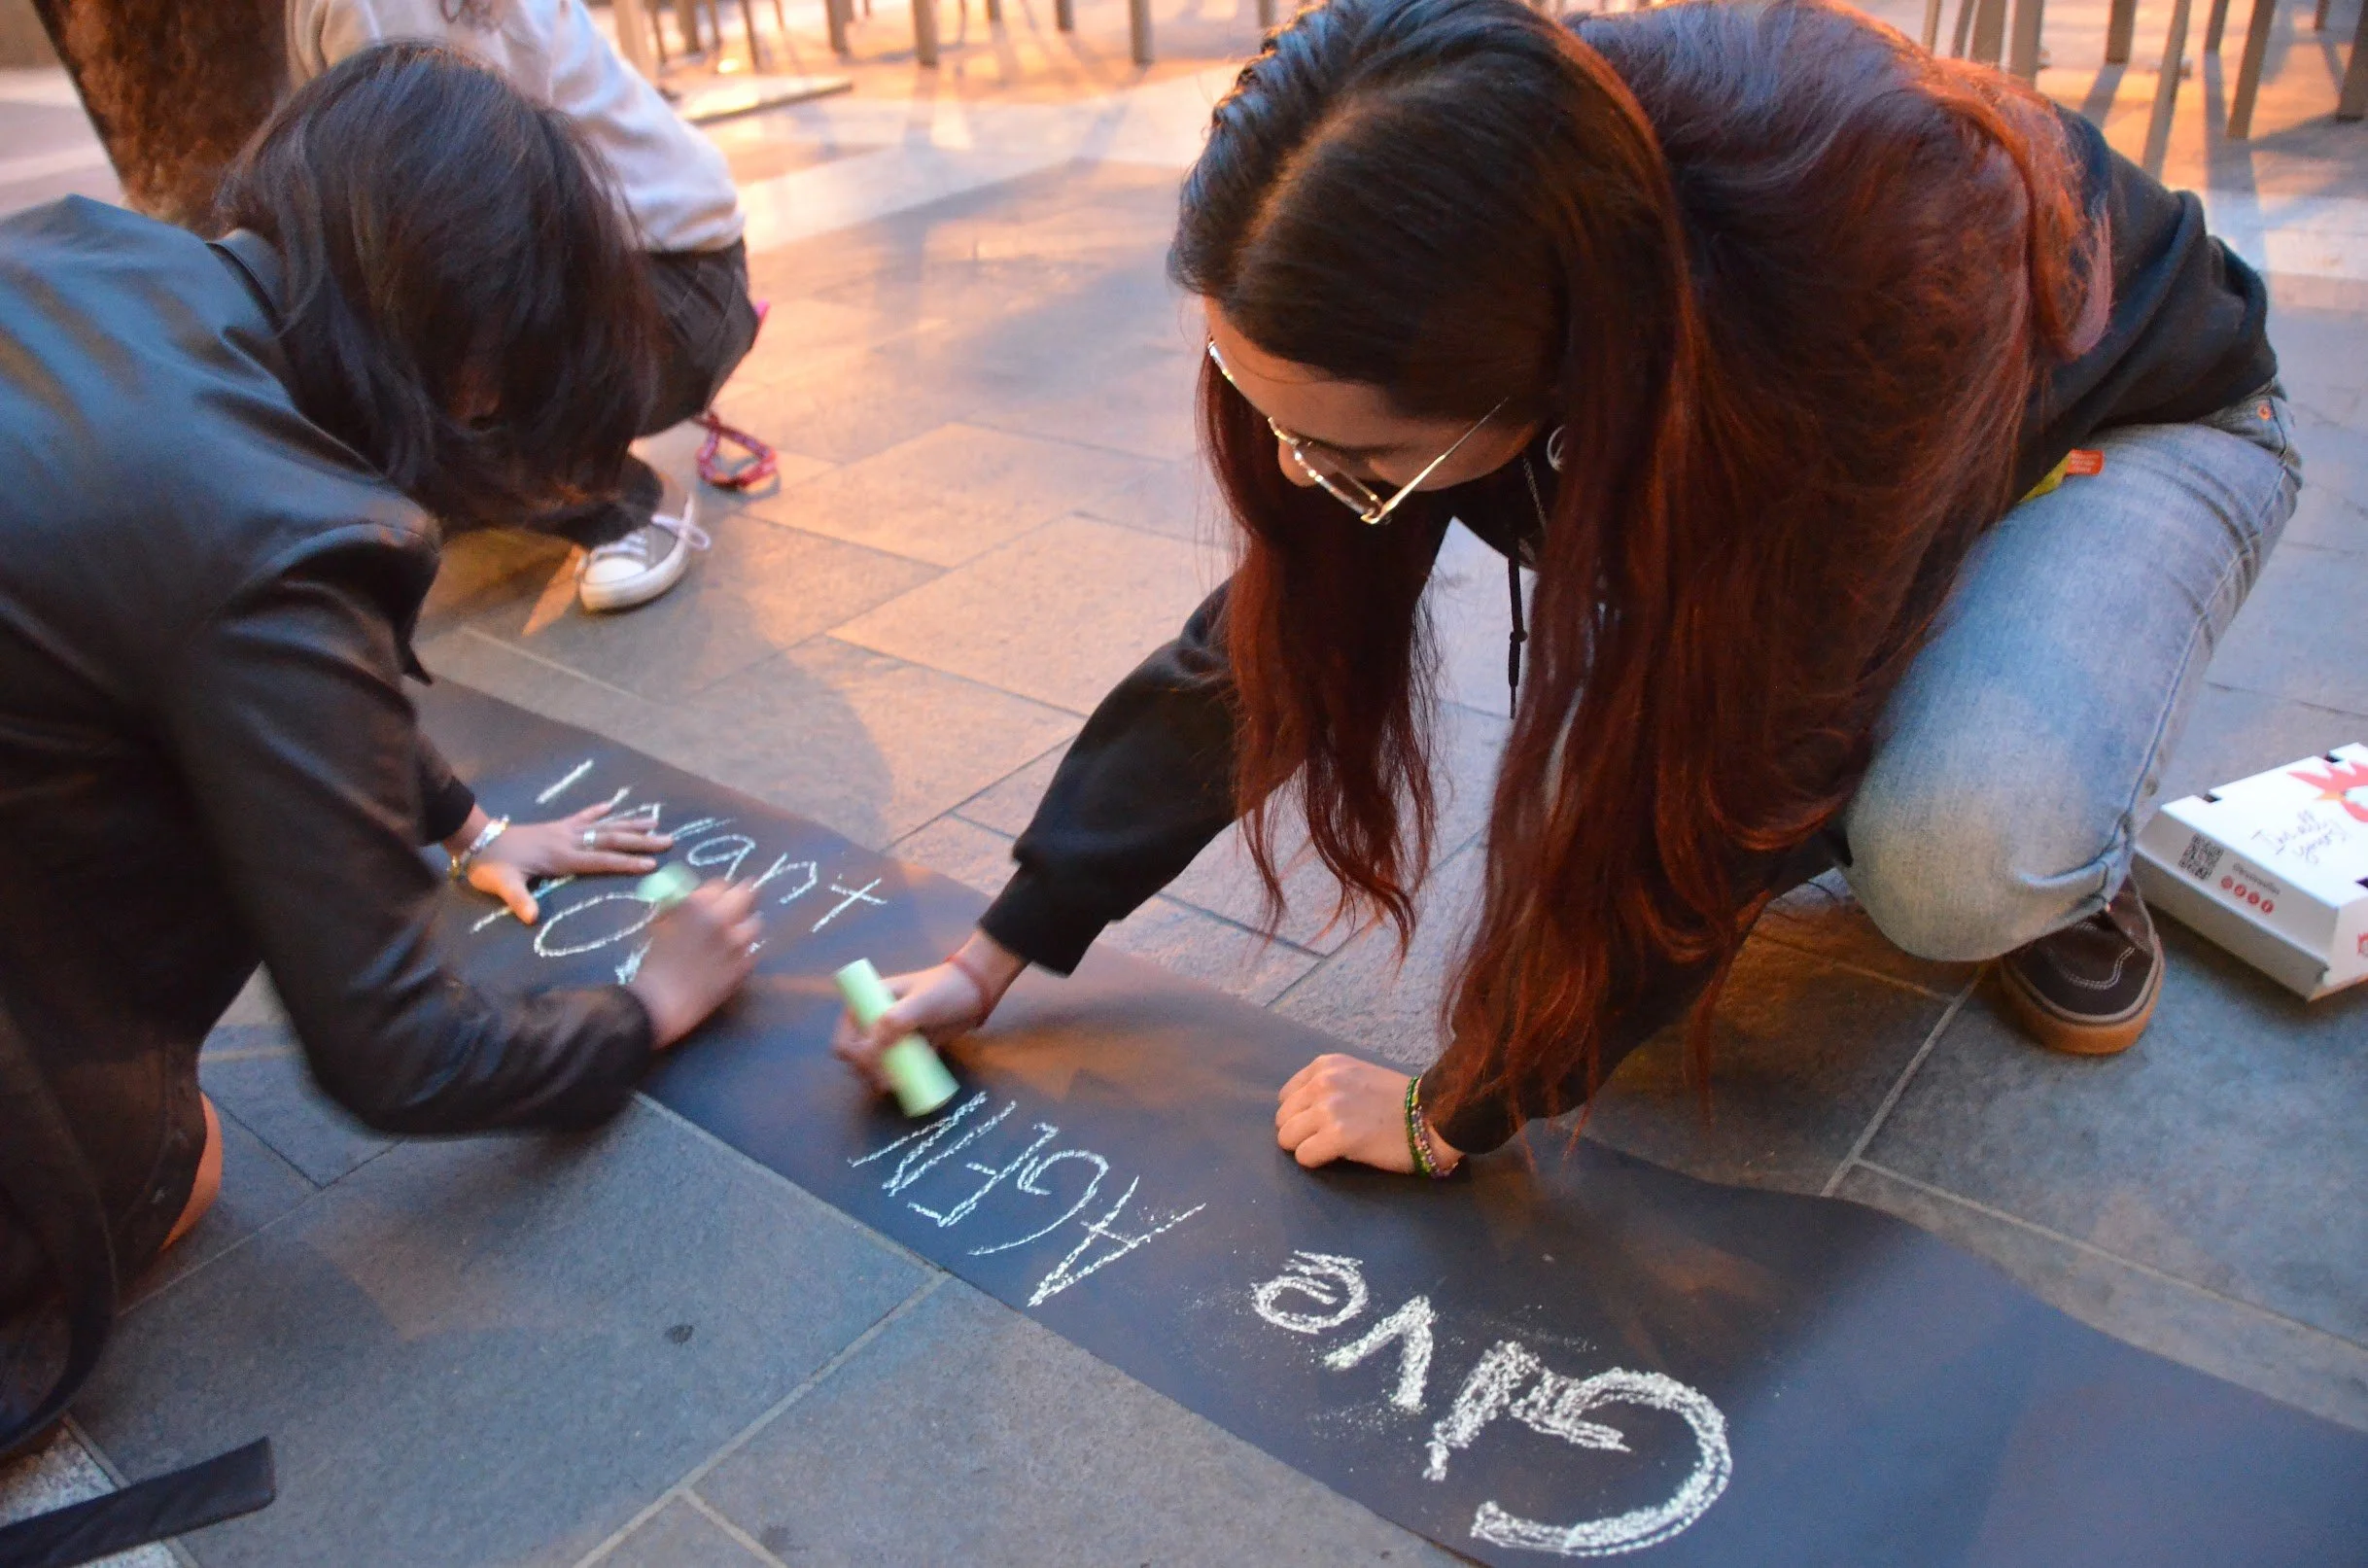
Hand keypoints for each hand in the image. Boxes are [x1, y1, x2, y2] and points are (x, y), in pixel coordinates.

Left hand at [454, 803, 673, 923]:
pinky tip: (611, 805)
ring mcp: (562, 831)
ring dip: (629, 823)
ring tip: (655, 820)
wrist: (475, 839)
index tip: (652, 864)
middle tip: (669, 840)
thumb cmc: (491, 865)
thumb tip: (531, 918)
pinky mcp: (555, 826)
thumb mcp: (502, 884)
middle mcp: (567, 840)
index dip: (626, 862)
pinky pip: (581, 817)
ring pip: (603, 826)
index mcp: (560, 856)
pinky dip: (597, 811)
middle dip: (641, 841)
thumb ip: (518, 899)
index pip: (600, 860)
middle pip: (610, 839)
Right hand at [626, 879, 760, 1047]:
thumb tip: (693, 895)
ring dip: (746, 926)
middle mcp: (719, 919)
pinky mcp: (743, 966)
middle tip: (743, 902)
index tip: (723, 895)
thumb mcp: (661, 926)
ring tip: (737, 934)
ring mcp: (735, 943)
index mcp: (696, 906)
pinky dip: (746, 952)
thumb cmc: (654, 964)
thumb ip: (680, 907)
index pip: (721, 885)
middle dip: (743, 897)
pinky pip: (754, 951)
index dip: (722, 891)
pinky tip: (734, 958)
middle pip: (745, 896)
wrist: (660, 1001)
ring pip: (754, 924)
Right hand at [832, 931, 1023, 1091]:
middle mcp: (874, 1020)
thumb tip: (869, 1052)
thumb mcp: (920, 1003)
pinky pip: (896, 1068)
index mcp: (867, 1003)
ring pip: (874, 1066)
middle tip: (887, 1083)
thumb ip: (894, 1022)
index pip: (846, 1039)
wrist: (977, 992)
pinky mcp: (909, 1047)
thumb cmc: (946, 990)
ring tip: (896, 1087)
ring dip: (879, 1080)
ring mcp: (891, 1035)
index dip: (855, 1058)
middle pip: (857, 1057)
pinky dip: (897, 1079)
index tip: (875, 1068)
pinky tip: (905, 1087)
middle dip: (867, 1073)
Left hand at [1276, 1054, 1462, 1173]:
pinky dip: (1316, 1161)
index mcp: (1326, 1065)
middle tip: (1326, 1139)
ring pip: (1287, 1138)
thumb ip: (1326, 1086)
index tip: (1321, 1122)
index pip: (1287, 1096)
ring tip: (1332, 1148)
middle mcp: (1323, 1082)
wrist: (1431, 1116)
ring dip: (1306, 1147)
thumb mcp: (1355, 1076)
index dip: (1301, 1114)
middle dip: (1300, 1132)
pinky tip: (1338, 1156)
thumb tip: (1298, 1112)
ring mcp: (1328, 1109)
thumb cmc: (1396, 1100)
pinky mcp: (1337, 1136)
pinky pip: (1304, 1156)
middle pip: (1283, 1118)